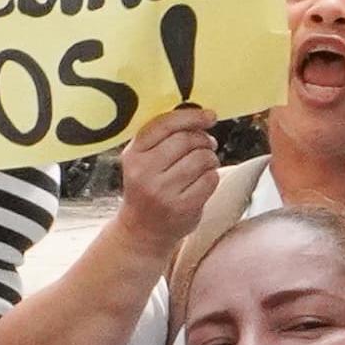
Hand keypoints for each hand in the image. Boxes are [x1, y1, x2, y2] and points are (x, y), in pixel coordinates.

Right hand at [109, 106, 222, 252]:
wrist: (142, 229)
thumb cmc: (148, 186)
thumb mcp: (142, 159)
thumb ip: (162, 136)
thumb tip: (199, 115)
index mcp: (133, 154)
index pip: (164, 124)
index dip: (191, 116)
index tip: (209, 116)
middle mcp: (144, 172)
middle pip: (187, 140)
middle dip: (203, 139)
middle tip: (207, 143)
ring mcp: (163, 192)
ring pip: (202, 159)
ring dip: (210, 157)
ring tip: (205, 162)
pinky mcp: (182, 208)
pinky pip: (210, 179)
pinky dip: (212, 176)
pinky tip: (203, 180)